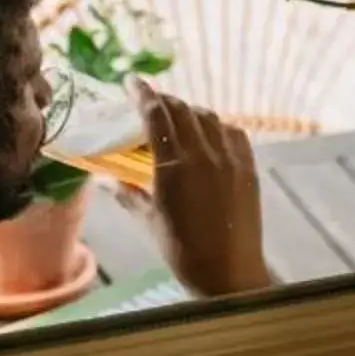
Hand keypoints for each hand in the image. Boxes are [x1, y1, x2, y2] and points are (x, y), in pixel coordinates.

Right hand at [128, 83, 268, 300]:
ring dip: (191, 112)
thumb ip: (128, 195)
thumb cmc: (183, 252)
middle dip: (164, 101)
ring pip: (209, 118)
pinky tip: (212, 136)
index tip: (132, 81)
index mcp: (173, 166)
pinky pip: (234, 133)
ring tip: (180, 120)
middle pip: (182, 110)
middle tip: (152, 102)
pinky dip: (219, 127)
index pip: (156, 115)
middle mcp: (203, 154)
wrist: (230, 273)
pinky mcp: (249, 168)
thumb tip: (105, 180)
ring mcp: (230, 159)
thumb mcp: (149, 222)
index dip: (142, 93)